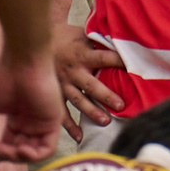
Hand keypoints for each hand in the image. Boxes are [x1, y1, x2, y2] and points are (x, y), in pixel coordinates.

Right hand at [0, 48, 61, 162]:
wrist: (21, 61)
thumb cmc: (4, 77)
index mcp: (16, 120)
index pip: (8, 145)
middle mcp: (30, 124)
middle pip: (19, 152)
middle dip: (6, 155)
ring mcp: (42, 123)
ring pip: (33, 153)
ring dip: (18, 157)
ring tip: (8, 150)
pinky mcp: (53, 122)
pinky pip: (47, 149)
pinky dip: (34, 155)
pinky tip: (21, 150)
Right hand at [53, 22, 124, 139]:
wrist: (37, 42)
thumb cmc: (67, 37)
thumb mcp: (82, 34)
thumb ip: (98, 40)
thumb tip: (122, 40)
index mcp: (82, 54)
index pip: (103, 57)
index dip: (117, 61)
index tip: (132, 67)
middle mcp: (73, 71)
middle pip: (91, 85)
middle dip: (106, 95)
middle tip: (120, 106)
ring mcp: (63, 84)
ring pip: (78, 100)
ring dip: (92, 112)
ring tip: (106, 122)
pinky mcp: (55, 94)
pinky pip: (61, 112)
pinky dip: (69, 126)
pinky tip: (80, 137)